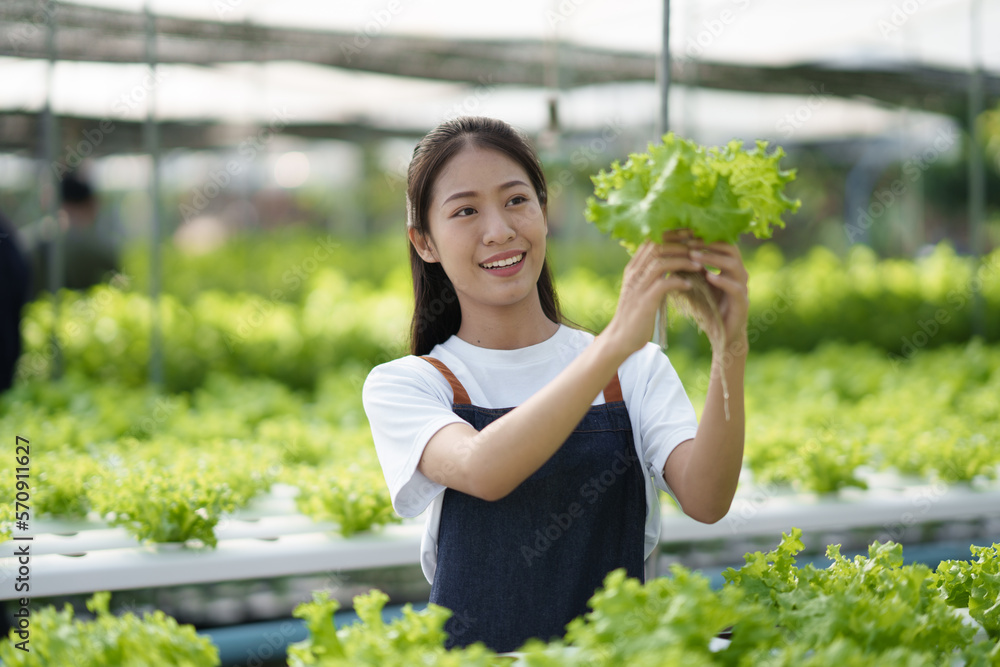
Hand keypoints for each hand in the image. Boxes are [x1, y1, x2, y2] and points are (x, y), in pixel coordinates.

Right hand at [599, 231, 698, 357]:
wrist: (621, 338)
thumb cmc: (637, 314)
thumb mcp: (643, 289)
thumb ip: (654, 274)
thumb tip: (674, 262)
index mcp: (633, 267)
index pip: (652, 240)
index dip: (673, 235)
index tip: (691, 235)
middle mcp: (634, 273)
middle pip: (657, 246)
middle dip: (681, 243)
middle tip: (700, 245)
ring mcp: (638, 286)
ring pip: (661, 262)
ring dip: (683, 261)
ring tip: (699, 264)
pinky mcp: (645, 301)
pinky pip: (663, 284)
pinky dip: (678, 281)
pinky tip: (689, 285)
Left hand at [681, 236, 749, 350]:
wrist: (722, 336)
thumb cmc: (708, 309)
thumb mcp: (696, 285)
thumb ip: (689, 269)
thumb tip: (669, 251)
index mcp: (728, 267)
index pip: (720, 242)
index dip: (704, 236)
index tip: (684, 234)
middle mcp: (738, 274)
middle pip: (730, 248)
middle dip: (709, 243)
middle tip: (688, 242)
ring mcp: (742, 288)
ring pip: (734, 265)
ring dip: (713, 258)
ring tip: (694, 256)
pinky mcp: (742, 303)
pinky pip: (735, 288)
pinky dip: (722, 280)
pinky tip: (708, 277)